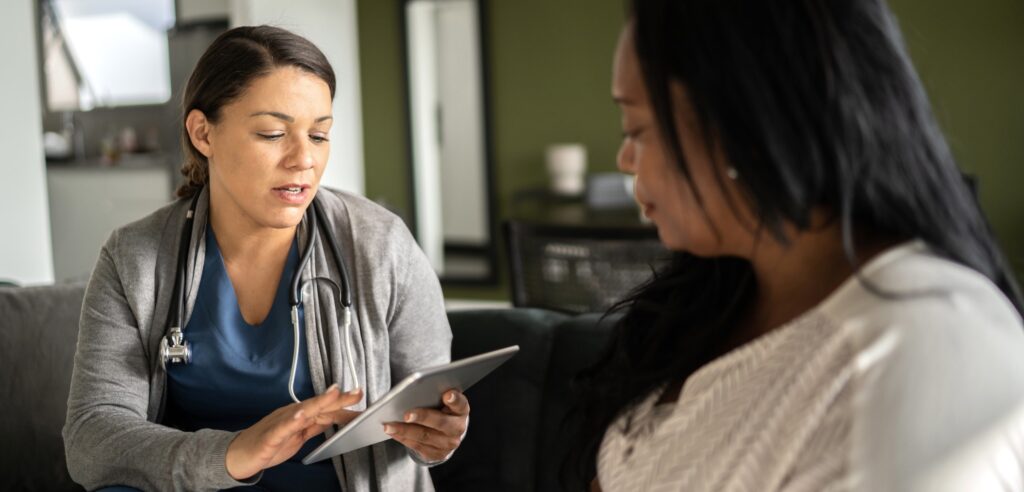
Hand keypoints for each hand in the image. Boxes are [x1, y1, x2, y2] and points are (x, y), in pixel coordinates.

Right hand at [225, 385, 362, 479]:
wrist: (239, 454)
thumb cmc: (270, 444)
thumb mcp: (298, 435)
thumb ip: (315, 425)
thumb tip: (335, 416)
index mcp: (299, 415)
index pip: (325, 407)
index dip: (343, 402)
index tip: (360, 397)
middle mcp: (291, 414)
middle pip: (317, 405)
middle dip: (337, 398)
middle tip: (357, 392)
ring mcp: (280, 423)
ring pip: (302, 411)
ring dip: (319, 402)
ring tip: (334, 394)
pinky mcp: (270, 436)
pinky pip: (282, 428)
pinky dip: (291, 421)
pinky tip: (300, 415)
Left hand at [383, 389, 469, 462]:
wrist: (447, 433)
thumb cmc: (441, 409)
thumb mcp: (443, 400)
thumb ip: (435, 394)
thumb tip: (414, 389)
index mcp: (461, 410)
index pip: (460, 404)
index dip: (454, 399)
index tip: (447, 394)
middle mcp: (458, 428)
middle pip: (440, 422)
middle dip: (422, 417)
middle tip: (406, 415)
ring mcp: (448, 444)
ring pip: (424, 436)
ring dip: (404, 430)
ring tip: (388, 425)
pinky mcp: (436, 454)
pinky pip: (417, 446)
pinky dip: (402, 438)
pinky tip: (392, 432)